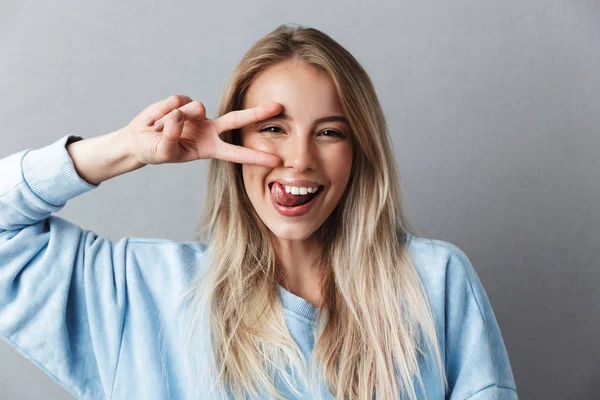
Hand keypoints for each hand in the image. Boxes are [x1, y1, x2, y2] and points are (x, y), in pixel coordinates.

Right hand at [123, 94, 282, 166]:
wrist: (138, 139)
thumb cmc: (154, 151)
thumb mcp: (162, 152)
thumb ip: (171, 138)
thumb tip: (178, 116)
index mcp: (209, 148)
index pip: (237, 153)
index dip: (256, 156)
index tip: (277, 161)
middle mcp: (208, 130)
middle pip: (236, 119)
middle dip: (257, 113)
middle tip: (279, 107)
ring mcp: (197, 115)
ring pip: (194, 108)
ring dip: (172, 118)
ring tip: (157, 129)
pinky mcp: (184, 102)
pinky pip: (176, 101)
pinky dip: (161, 111)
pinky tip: (154, 120)